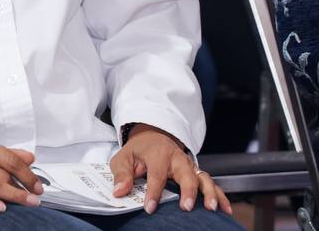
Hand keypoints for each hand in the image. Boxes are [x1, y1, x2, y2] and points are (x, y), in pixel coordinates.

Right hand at [0, 131, 42, 213]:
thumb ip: (2, 153)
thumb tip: (29, 157)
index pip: (8, 157)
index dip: (26, 172)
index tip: (36, 183)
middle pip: (2, 173)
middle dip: (22, 186)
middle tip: (35, 196)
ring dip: (13, 196)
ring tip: (27, 202)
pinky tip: (1, 208)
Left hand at [109, 124, 230, 214]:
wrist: (153, 136)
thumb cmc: (138, 150)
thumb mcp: (123, 158)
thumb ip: (122, 175)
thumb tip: (119, 191)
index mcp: (157, 154)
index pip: (156, 175)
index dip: (153, 192)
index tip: (150, 208)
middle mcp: (177, 158)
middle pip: (185, 174)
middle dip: (187, 191)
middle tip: (186, 207)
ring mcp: (189, 165)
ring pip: (203, 178)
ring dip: (209, 193)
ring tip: (211, 208)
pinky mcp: (196, 172)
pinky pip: (211, 183)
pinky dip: (220, 195)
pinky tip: (225, 209)